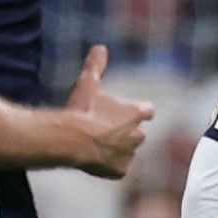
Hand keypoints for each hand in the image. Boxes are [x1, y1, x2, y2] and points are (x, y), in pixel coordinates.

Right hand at [66, 44, 154, 178]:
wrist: (71, 140)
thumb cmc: (82, 111)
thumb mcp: (89, 84)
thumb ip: (96, 65)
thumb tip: (100, 47)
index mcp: (136, 113)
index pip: (147, 111)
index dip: (137, 111)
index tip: (128, 112)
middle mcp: (138, 135)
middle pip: (137, 133)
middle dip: (124, 131)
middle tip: (104, 129)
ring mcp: (129, 154)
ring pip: (126, 151)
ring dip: (116, 148)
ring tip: (96, 143)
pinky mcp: (120, 171)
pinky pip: (117, 168)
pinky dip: (108, 165)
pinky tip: (94, 159)